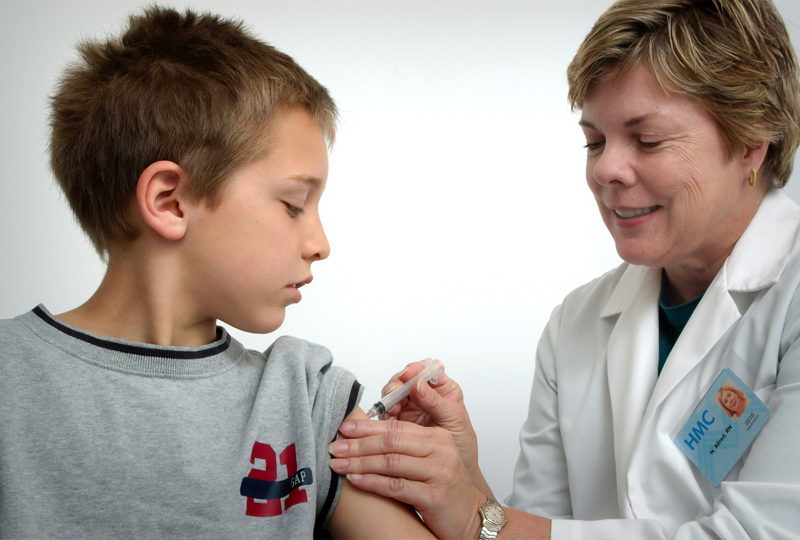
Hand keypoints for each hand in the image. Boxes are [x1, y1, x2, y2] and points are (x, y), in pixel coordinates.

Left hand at [330, 419, 485, 539]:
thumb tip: (366, 438)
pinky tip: (355, 480)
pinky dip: (371, 482)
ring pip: (391, 462)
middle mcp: (440, 450)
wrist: (471, 517)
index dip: (367, 426)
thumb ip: (407, 447)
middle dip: (359, 443)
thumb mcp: (430, 460)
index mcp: (437, 437)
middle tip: (335, 446)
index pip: (397, 426)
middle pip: (391, 441)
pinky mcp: (435, 496)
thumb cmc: (446, 488)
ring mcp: (439, 472)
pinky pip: (396, 486)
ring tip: (338, 464)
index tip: (344, 427)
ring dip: (360, 462)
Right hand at [380, 362, 481, 480]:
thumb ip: (437, 403)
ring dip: (389, 398)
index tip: (409, 376)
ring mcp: (410, 407)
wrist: (452, 476)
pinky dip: (385, 413)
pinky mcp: (399, 421)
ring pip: (393, 393)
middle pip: (405, 379)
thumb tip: (419, 384)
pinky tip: (388, 419)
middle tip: (394, 392)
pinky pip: (387, 411)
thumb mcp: (454, 422)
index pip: (427, 369)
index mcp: (443, 389)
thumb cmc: (461, 446)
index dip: (416, 370)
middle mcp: (425, 395)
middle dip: (398, 384)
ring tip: (392, 410)